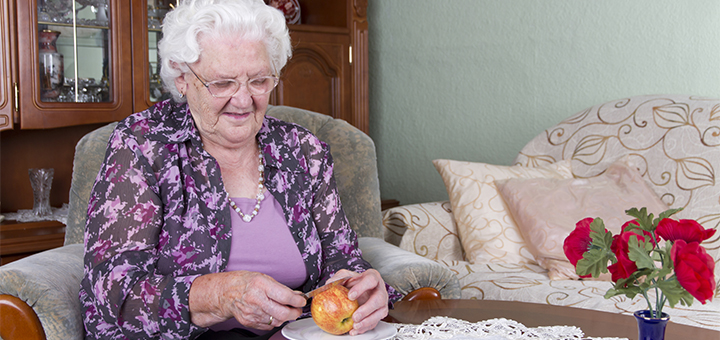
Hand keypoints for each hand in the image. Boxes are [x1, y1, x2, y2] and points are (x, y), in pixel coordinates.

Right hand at [189, 271, 306, 328]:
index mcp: (260, 285)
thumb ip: (281, 288)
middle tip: (297, 309)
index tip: (302, 300)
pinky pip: (268, 325)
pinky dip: (274, 320)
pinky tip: (273, 313)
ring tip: (285, 310)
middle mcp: (256, 299)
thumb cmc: (245, 283)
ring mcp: (252, 313)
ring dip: (285, 317)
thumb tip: (296, 296)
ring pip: (277, 321)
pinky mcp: (249, 322)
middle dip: (294, 313)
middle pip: (282, 313)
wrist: (226, 293)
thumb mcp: (264, 278)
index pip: (285, 296)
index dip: (297, 300)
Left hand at [331, 269, 388, 335]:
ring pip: (380, 312)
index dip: (361, 288)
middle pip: (379, 299)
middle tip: (354, 316)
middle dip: (366, 309)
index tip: (350, 296)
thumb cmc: (354, 282)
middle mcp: (380, 289)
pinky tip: (356, 330)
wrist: (360, 289)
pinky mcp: (379, 313)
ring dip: (367, 321)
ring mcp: (382, 302)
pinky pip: (375, 322)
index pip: (371, 280)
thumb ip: (338, 278)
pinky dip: (365, 328)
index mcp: (373, 277)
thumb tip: (329, 284)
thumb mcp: (345, 276)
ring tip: (355, 325)